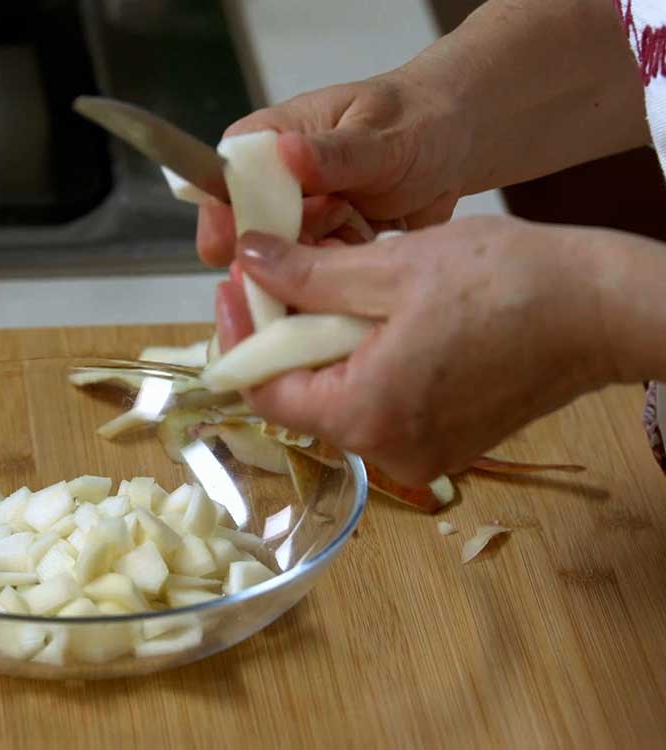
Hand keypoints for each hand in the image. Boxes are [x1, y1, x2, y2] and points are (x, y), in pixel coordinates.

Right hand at [197, 66, 472, 266]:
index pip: (219, 185)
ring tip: (364, 226)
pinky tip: (375, 245)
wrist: (458, 145)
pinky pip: (319, 286)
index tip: (244, 244)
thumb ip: (337, 153)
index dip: (225, 219)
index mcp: (267, 144)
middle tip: (337, 220)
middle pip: (248, 239)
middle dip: (288, 247)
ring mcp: (299, 228)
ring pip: (283, 269)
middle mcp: (273, 190)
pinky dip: (347, 277)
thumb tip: (288, 153)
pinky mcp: (325, 258)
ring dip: (322, 263)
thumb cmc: (417, 120)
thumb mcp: (382, 133)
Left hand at [215, 216, 623, 484]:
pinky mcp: (445, 440)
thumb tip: (247, 261)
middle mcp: (387, 452)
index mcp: (365, 414)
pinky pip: (378, 403)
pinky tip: (368, 314)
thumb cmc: (507, 282)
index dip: (239, 338)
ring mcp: (419, 453)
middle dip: (278, 336)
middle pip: (299, 396)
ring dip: (319, 344)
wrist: (604, 310)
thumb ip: (306, 274)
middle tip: (274, 275)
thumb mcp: (390, 267)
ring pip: (338, 398)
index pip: (263, 392)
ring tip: (321, 285)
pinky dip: (360, 361)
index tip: (233, 286)